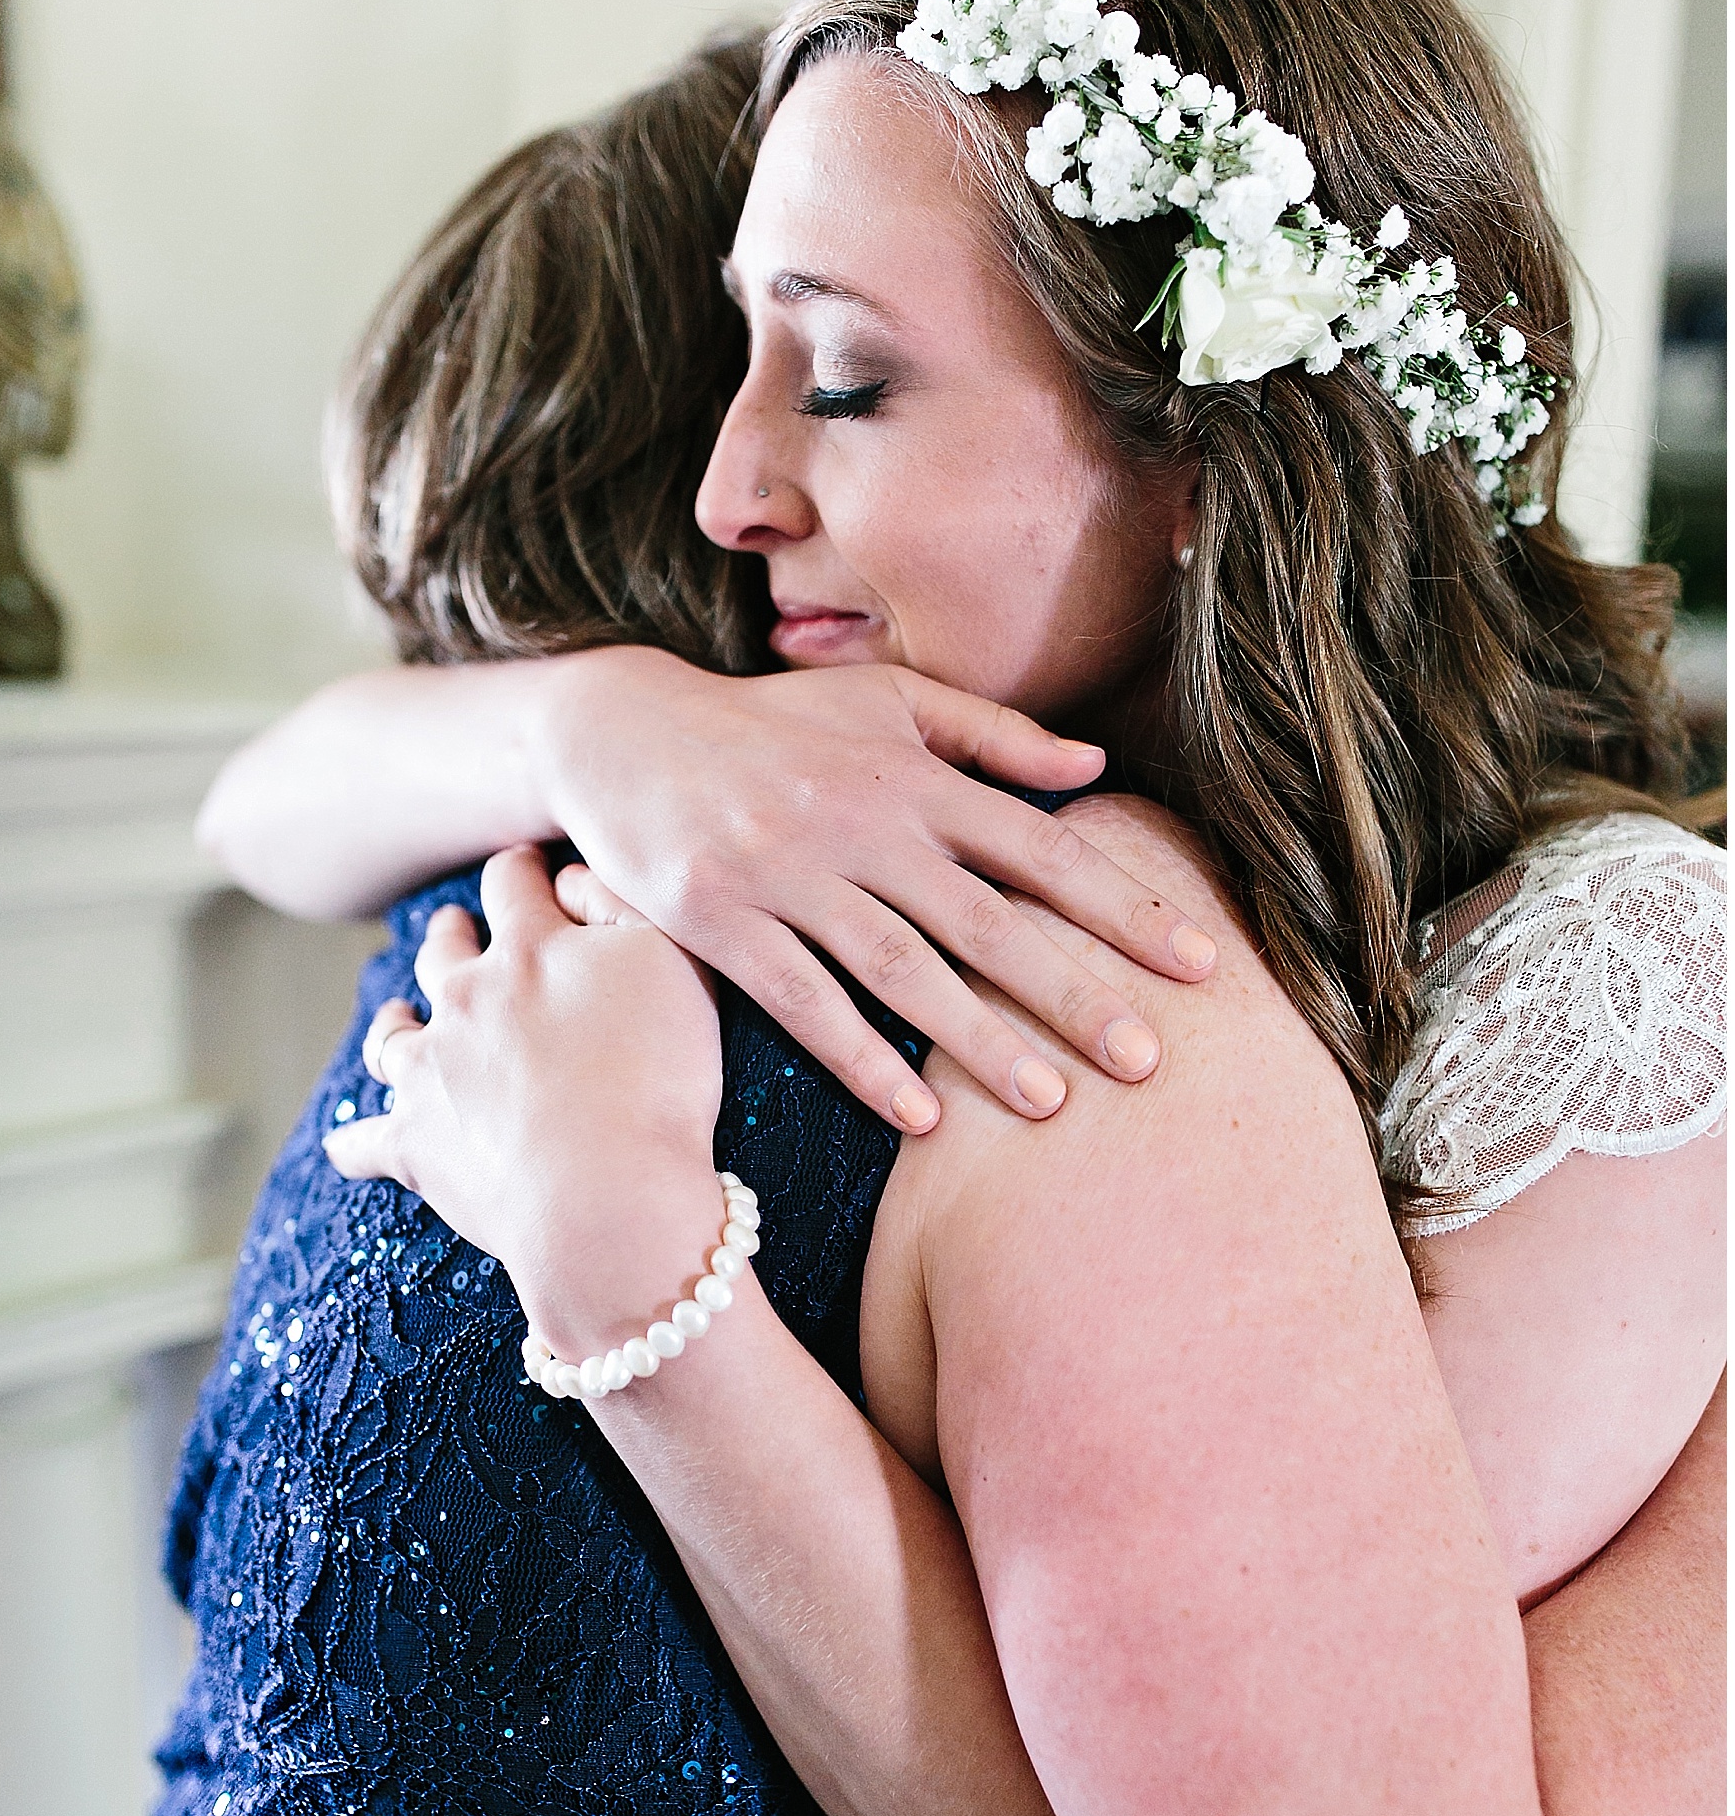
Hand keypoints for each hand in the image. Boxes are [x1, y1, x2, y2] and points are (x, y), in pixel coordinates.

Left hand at [323, 849, 727, 1350]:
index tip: (526, 867)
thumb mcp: (672, 960)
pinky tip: (342, 1147)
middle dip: (451, 936)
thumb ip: (620, 900)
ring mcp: (428, 1072)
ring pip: (392, 1034)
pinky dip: (354, 1145)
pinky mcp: (411, 1144)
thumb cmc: (657, 1078)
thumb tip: (567, 880)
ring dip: (396, 1021)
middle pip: (443, 952)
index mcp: (527, 951)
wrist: (609, 1197)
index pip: (513, 884)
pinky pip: (363, 1143)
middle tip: (454, 929)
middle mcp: (463, 1000)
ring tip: (399, 1017)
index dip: (520, 870)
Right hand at [530, 647, 1214, 1131]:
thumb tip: (1094, 771)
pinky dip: (863, 1059)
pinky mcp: (718, 920)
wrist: (616, 730)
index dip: (1123, 906)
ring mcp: (783, 874)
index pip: (1038, 847)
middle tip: (1151, 1061)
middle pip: (986, 921)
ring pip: (902, 971)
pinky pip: (803, 1001)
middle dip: (1074, 993)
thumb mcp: (879, 701)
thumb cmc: (763, 721)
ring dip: (982, 1041)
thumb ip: (989, 733)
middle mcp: (856, 823)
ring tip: (1054, 1104)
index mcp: (907, 774)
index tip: (1200, 965)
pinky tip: (922, 1114)